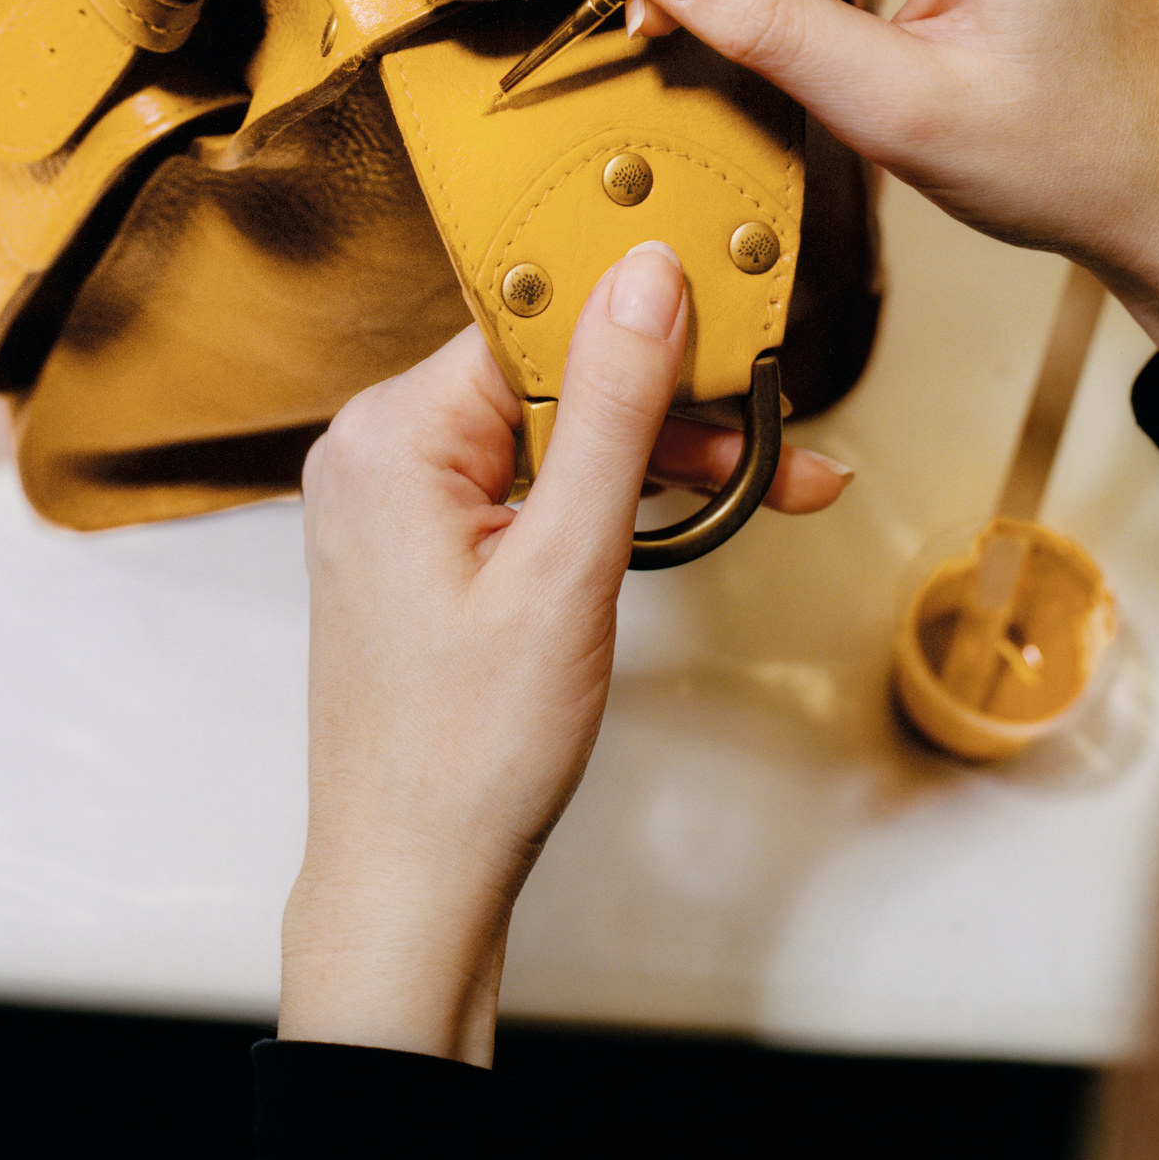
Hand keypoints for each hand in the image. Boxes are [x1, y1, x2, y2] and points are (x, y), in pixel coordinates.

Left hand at [279, 244, 847, 1064]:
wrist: (413, 881)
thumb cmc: (466, 755)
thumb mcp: (565, 569)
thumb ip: (614, 411)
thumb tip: (647, 278)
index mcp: (391, 435)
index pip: (537, 327)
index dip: (646, 327)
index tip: (734, 330)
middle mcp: (379, 449)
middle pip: (553, 377)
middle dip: (671, 407)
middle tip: (778, 443)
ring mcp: (398, 498)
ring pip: (552, 431)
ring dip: (656, 455)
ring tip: (764, 483)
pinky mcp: (424, 540)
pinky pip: (528, 479)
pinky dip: (607, 496)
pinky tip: (688, 508)